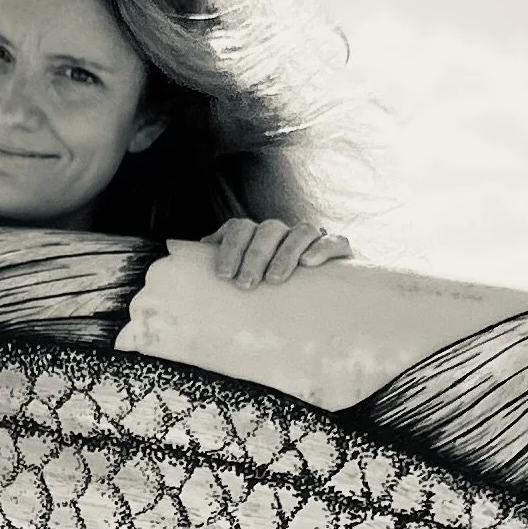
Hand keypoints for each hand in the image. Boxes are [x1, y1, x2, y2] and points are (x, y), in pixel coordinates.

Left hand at [204, 218, 351, 289]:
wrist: (326, 300)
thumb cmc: (273, 294)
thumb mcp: (245, 284)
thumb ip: (223, 274)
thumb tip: (187, 270)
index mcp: (258, 236)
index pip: (240, 228)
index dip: (230, 247)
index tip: (223, 275)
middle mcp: (284, 233)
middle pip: (267, 229)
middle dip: (253, 255)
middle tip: (245, 284)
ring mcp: (313, 239)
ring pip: (300, 230)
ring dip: (284, 253)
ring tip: (274, 279)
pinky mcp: (340, 250)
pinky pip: (332, 240)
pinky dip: (321, 248)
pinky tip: (309, 263)